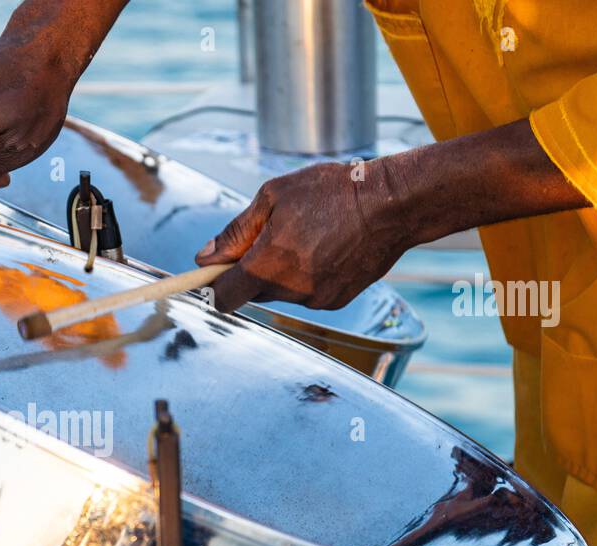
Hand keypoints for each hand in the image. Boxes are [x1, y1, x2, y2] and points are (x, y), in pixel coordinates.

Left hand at [194, 161, 409, 314]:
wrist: (391, 205)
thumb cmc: (333, 193)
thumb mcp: (273, 197)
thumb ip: (235, 232)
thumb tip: (205, 255)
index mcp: (268, 264)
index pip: (224, 297)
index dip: (214, 285)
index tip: (215, 272)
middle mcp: (290, 290)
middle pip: (253, 292)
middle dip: (254, 269)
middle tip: (272, 236)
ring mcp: (315, 299)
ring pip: (282, 292)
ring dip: (283, 271)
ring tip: (308, 236)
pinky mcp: (335, 301)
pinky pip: (307, 293)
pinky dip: (308, 276)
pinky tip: (326, 249)